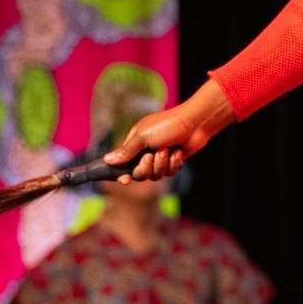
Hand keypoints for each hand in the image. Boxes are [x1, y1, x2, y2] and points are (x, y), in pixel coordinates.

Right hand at [103, 83, 233, 182]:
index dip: (122, 174)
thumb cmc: (167, 125)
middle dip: (145, 168)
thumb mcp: (143, 136)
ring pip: (154, 175)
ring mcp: (160, 158)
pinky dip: (173, 163)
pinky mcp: (173, 162)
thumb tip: (107, 160)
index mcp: (135, 143)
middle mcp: (146, 152)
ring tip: (167, 150)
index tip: (124, 180)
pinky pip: (169, 173)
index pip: (122, 163)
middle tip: (151, 156)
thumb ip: (126, 151)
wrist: (195, 123)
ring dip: (161, 164)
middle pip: (138, 174)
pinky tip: (178, 152)